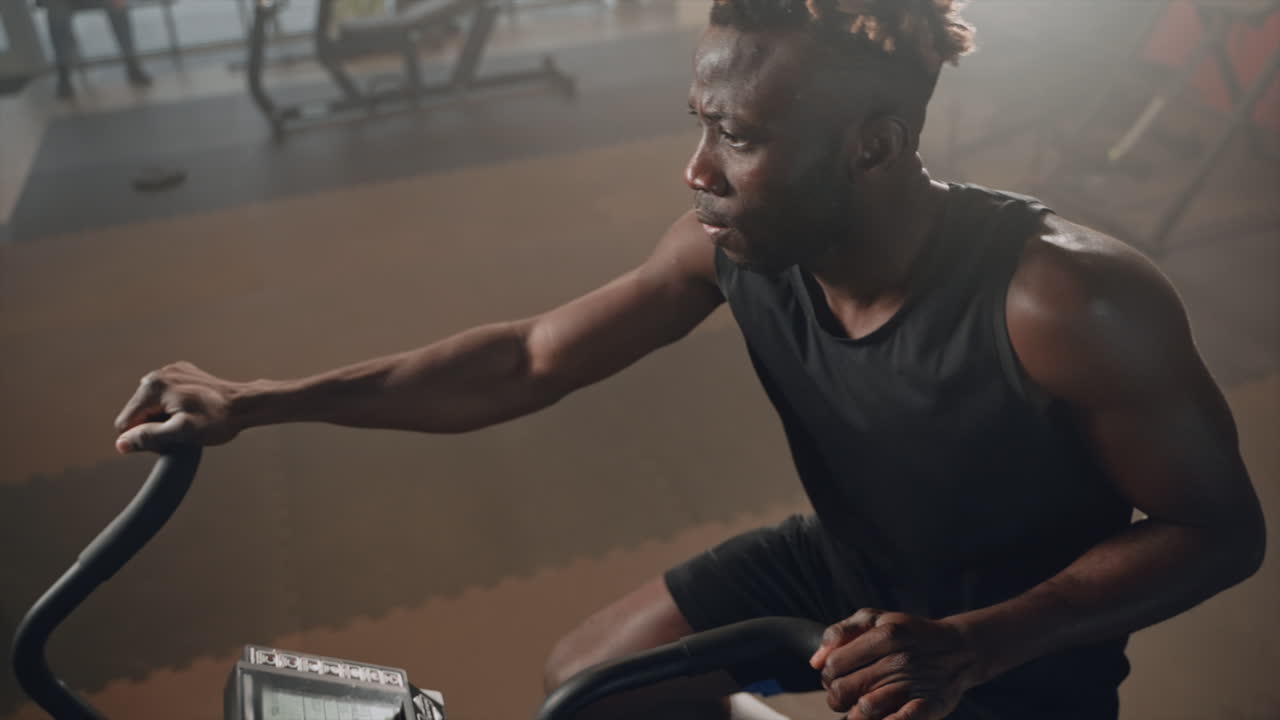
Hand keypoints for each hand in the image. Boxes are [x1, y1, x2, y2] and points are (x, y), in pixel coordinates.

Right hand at [114, 362, 242, 452]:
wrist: (245, 404)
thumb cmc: (218, 419)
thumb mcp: (181, 433)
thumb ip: (149, 437)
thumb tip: (121, 444)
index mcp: (153, 386)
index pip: (126, 423)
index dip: (142, 438)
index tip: (167, 440)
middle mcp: (158, 374)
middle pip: (138, 413)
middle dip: (154, 427)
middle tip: (180, 432)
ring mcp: (171, 372)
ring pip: (152, 406)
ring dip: (164, 418)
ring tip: (188, 421)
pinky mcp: (182, 374)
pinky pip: (166, 397)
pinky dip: (174, 407)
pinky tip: (192, 411)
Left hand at [808, 609, 984, 719]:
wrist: (958, 649)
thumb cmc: (908, 633)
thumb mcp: (875, 618)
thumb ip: (841, 632)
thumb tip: (815, 661)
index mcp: (884, 635)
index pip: (834, 665)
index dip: (828, 675)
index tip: (835, 677)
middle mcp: (899, 659)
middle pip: (843, 690)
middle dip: (837, 696)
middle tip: (845, 694)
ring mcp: (914, 683)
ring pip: (864, 709)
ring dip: (854, 714)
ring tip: (859, 708)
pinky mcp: (929, 705)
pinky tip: (881, 718)